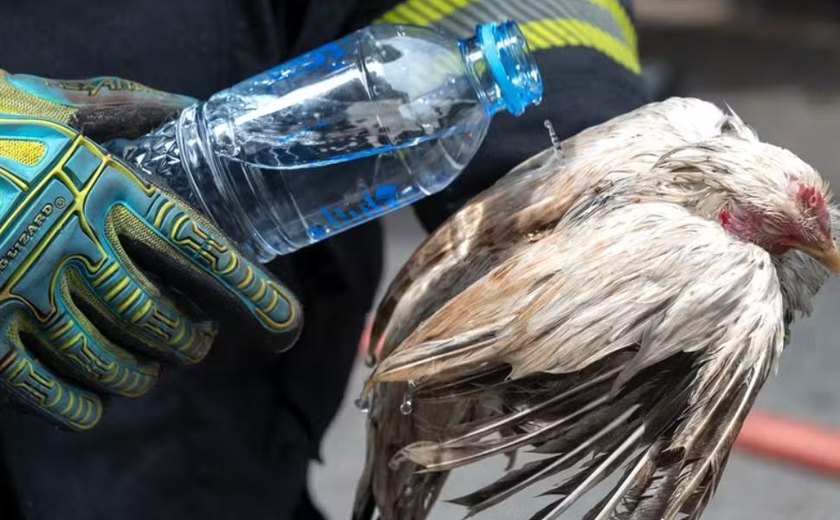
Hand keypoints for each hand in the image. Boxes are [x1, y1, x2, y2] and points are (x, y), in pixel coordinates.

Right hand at [0, 71, 301, 429]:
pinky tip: (96, 398)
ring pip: (115, 363)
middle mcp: (69, 243)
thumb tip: (191, 108)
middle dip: (195, 340)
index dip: (252, 294)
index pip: (200, 252)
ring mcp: (19, 290)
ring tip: (154, 366)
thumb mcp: (51, 104)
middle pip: (165, 320)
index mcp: (103, 186)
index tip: (287, 323)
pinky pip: (48, 392)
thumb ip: (124, 106)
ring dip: (146, 373)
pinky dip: (84, 404)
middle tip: (199, 339)